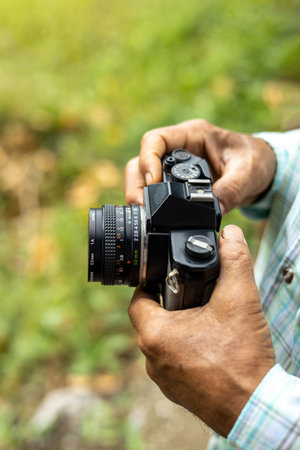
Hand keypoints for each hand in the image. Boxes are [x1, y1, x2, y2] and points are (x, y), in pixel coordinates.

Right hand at [125, 119, 275, 213]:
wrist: (260, 170)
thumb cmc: (254, 161)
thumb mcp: (248, 173)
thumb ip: (231, 190)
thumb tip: (212, 211)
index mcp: (193, 135)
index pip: (156, 139)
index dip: (147, 159)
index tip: (151, 182)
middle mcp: (177, 148)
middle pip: (141, 162)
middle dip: (137, 185)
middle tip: (142, 207)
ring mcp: (173, 166)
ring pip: (141, 177)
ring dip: (139, 195)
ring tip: (145, 216)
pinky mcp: (173, 183)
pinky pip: (152, 192)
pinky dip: (149, 204)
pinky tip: (153, 217)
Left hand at [128, 225, 275, 436]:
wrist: (255, 408)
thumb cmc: (242, 359)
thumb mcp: (240, 300)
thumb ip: (234, 261)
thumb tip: (229, 235)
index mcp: (156, 334)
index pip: (138, 298)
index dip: (150, 283)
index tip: (165, 275)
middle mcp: (152, 358)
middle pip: (150, 319)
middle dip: (168, 304)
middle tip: (190, 294)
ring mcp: (163, 378)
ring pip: (161, 341)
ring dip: (177, 328)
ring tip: (202, 318)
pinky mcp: (176, 391)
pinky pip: (172, 361)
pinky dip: (184, 349)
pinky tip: (207, 344)